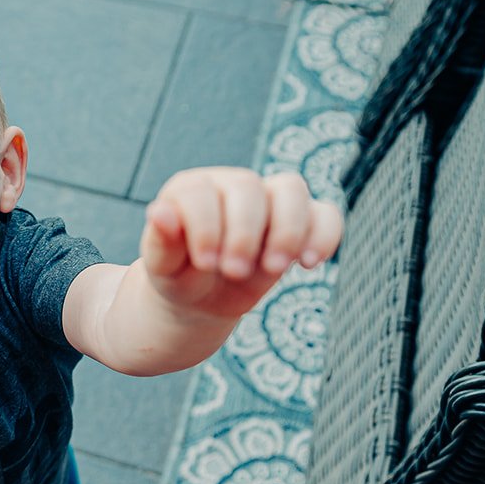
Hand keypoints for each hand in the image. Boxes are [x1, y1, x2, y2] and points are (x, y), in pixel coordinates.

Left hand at [139, 168, 342, 320]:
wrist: (201, 298)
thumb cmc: (179, 275)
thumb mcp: (162, 266)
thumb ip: (161, 241)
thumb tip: (159, 213)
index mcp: (191, 189)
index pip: (201, 192)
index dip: (205, 225)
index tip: (205, 262)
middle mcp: (232, 186)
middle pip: (248, 188)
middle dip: (244, 232)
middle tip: (233, 271)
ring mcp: (268, 200)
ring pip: (291, 190)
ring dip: (287, 230)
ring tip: (274, 268)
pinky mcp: (299, 222)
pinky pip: (325, 215)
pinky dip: (324, 235)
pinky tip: (309, 263)